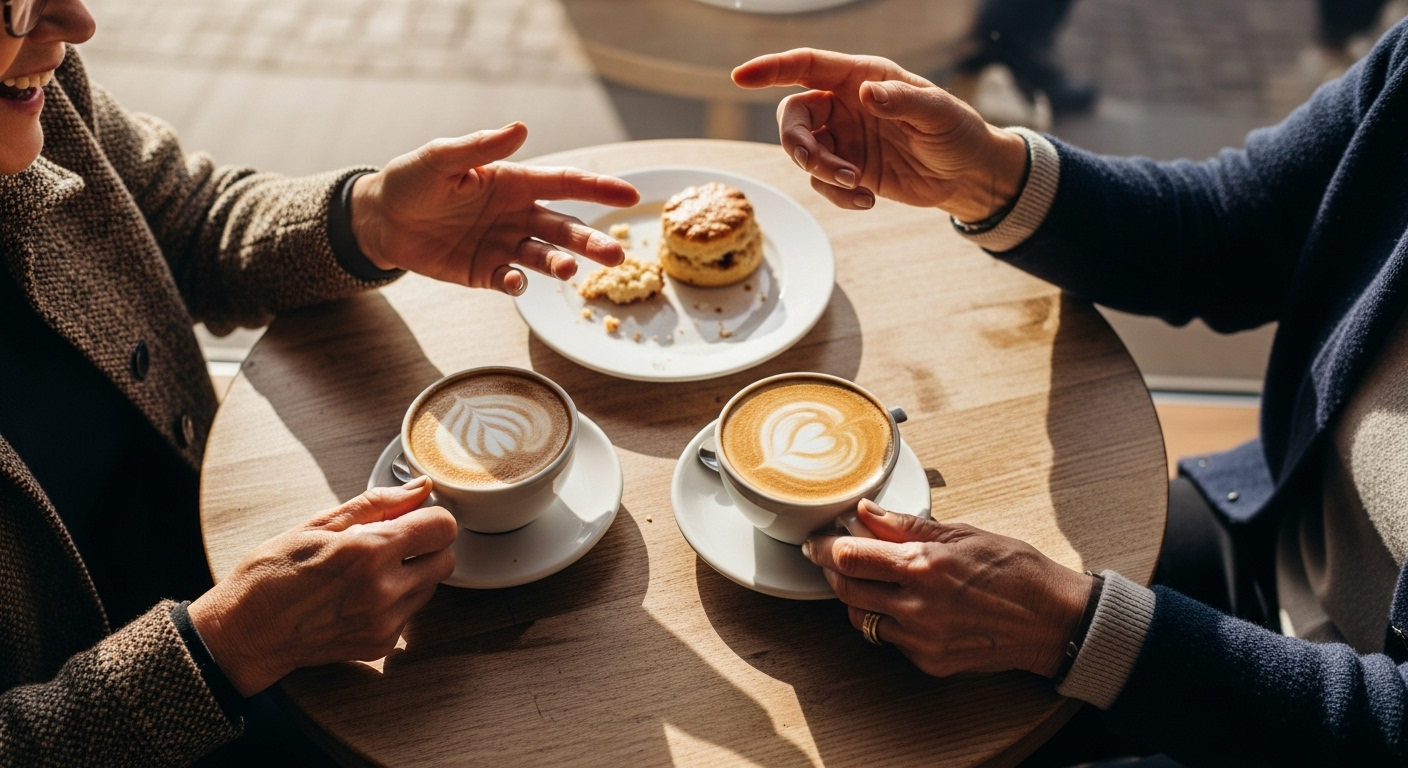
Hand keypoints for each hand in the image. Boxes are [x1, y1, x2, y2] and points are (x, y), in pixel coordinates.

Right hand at [188, 477, 457, 695]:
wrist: (245, 632)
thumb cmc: (273, 573)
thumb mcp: (318, 524)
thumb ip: (378, 503)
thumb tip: (420, 487)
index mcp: (370, 552)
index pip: (443, 527)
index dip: (430, 516)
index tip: (413, 517)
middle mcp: (384, 590)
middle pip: (446, 559)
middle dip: (427, 546)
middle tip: (393, 542)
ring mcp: (385, 622)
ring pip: (431, 587)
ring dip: (413, 574)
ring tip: (371, 570)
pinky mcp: (381, 644)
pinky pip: (410, 614)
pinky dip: (396, 601)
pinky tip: (361, 596)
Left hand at [350, 122, 640, 294]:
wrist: (379, 219)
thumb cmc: (411, 179)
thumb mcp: (441, 158)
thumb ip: (480, 148)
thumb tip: (521, 129)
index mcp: (514, 182)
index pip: (566, 184)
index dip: (600, 188)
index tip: (631, 195)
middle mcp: (517, 214)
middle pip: (564, 228)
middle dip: (590, 241)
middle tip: (615, 256)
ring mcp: (504, 245)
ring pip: (543, 256)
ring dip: (559, 264)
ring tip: (568, 270)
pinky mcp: (485, 272)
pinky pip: (509, 280)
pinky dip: (516, 284)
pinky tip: (516, 283)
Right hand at [732, 49, 1027, 220]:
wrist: (968, 175)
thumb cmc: (957, 132)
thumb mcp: (936, 113)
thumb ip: (901, 101)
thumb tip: (867, 93)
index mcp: (861, 77)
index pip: (806, 66)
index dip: (771, 68)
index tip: (740, 77)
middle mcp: (845, 104)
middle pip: (793, 116)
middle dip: (798, 144)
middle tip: (824, 168)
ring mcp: (844, 138)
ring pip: (803, 152)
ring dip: (821, 172)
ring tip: (858, 186)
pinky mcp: (848, 170)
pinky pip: (822, 182)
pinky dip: (837, 195)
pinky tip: (867, 200)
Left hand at [803, 499, 1092, 677]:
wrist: (1054, 620)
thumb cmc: (1017, 570)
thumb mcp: (963, 533)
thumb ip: (907, 525)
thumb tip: (867, 512)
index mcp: (924, 565)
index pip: (850, 556)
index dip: (823, 547)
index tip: (816, 541)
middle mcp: (918, 606)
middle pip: (845, 590)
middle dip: (833, 572)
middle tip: (835, 557)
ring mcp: (922, 638)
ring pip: (863, 618)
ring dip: (858, 598)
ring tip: (873, 580)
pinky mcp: (930, 661)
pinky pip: (891, 640)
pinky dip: (889, 621)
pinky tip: (906, 606)